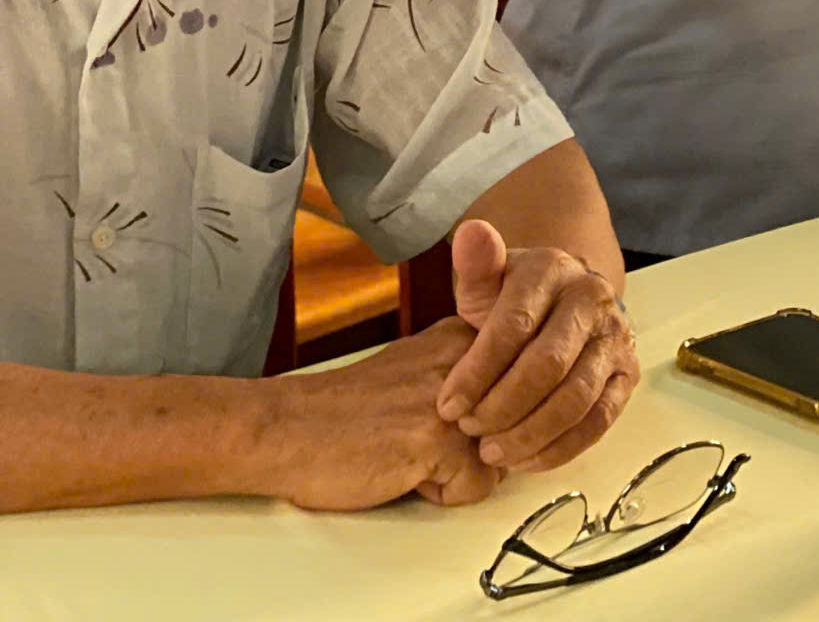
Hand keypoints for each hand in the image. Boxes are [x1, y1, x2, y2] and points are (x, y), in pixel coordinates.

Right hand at [269, 320, 501, 509]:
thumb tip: (516, 411)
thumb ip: (469, 376)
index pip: (524, 383)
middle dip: (483, 443)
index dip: (489, 415)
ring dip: (464, 469)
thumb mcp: (419, 367)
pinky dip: (443, 494)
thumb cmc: (347, 408)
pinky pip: (477, 487)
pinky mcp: (439, 439)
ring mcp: (457, 397)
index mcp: (463, 331)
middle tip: (424, 439)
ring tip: (415, 454)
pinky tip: (404, 472)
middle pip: (521, 419)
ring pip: (504, 454)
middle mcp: (469, 354)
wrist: (288, 428)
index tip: (444, 416)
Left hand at [434, 219, 638, 477]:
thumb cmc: (513, 300)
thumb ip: (476, 264)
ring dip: (529, 433)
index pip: (515, 324)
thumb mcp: (488, 282)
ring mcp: (616, 337)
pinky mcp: (627, 375)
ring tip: (491, 451)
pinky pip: (599, 422)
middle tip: (469, 430)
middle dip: (502, 406)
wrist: (562, 306)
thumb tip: (470, 233)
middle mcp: (593, 298)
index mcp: (553, 269)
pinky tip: (525, 461)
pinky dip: (559, 449)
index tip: (447, 406)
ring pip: (575, 397)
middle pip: (547, 365)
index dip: (477, 371)